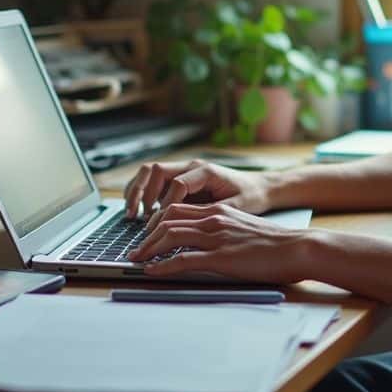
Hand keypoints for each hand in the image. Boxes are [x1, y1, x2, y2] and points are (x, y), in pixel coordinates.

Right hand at [123, 160, 271, 220]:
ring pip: (150, 172)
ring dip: (137, 190)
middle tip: (136, 215)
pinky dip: (142, 192)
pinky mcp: (180, 179)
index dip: (167, 205)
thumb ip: (212, 213)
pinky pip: (154, 180)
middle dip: (142, 192)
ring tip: (131, 213)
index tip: (161, 223)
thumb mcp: (236, 208)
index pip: (177, 184)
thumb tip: (189, 225)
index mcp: (206, 171)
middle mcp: (192, 167)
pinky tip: (138, 211)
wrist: (260, 187)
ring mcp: (184, 171)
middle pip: (156, 170)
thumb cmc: (250, 196)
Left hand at [128, 203, 311, 283]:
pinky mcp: (220, 257)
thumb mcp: (245, 229)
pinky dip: (162, 265)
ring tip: (136, 261)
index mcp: (220, 212)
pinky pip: (182, 260)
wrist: (297, 248)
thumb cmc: (277, 244)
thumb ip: (225, 231)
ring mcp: (216, 237)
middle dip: (146, 236)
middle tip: (135, 250)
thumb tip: (209, 244)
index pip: (177, 210)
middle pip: (167, 220)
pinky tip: (152, 271)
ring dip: (148, 249)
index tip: (147, 236)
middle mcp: (214, 219)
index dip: (156, 222)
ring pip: (170, 236)